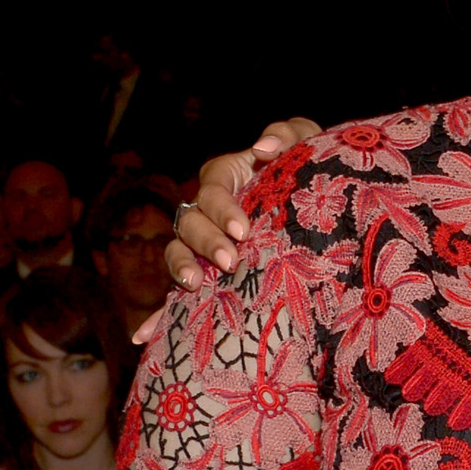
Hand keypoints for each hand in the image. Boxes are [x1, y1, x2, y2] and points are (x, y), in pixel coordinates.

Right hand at [152, 118, 319, 314]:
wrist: (326, 210)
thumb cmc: (310, 171)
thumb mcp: (309, 145)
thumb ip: (290, 133)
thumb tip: (264, 147)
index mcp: (229, 178)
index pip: (212, 185)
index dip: (221, 207)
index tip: (242, 229)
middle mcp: (210, 211)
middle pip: (190, 221)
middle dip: (206, 242)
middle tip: (230, 260)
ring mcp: (204, 244)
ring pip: (176, 251)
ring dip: (180, 268)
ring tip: (195, 285)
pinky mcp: (207, 274)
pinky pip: (174, 295)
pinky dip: (157, 315)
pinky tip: (144, 336)